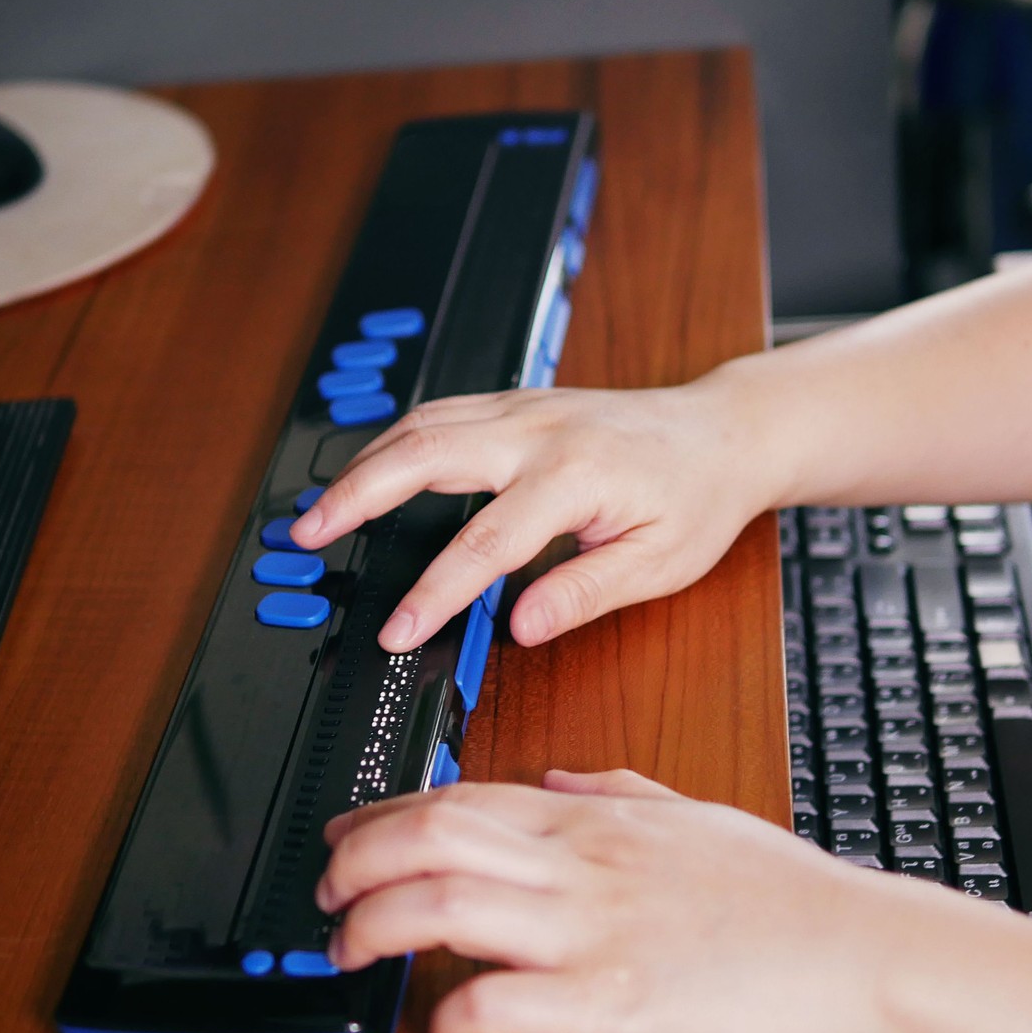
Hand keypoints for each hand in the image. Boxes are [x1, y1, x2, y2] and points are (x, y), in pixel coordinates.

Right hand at [288, 376, 781, 652]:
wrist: (723, 432)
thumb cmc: (697, 498)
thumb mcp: (658, 564)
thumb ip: (583, 593)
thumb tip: (520, 628)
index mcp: (575, 476)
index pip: (483, 543)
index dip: (433, 593)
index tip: (396, 630)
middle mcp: (540, 431)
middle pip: (425, 454)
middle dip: (357, 495)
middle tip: (308, 535)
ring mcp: (524, 408)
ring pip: (423, 423)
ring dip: (364, 463)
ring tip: (321, 509)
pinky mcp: (518, 402)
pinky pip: (441, 412)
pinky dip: (393, 440)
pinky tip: (370, 469)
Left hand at [315, 768, 979, 1032]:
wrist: (853, 952)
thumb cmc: (781, 894)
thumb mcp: (692, 814)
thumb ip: (616, 790)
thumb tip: (554, 778)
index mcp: (594, 822)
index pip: (460, 797)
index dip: (383, 816)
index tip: (344, 837)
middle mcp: (580, 866)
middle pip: (432, 837)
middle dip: (355, 861)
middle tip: (324, 894)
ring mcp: (590, 932)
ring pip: (444, 905)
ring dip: (375, 928)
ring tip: (350, 952)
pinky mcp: (610, 1004)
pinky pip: (500, 1003)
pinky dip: (453, 1018)